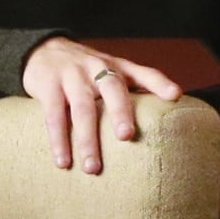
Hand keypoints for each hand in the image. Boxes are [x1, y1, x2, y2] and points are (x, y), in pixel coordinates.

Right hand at [20, 37, 181, 175]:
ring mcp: (72, 77)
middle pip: (112, 90)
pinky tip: (63, 161)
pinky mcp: (48, 86)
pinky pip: (54, 116)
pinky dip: (58, 140)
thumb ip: (136, 88)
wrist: (44, 50)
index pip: (144, 73)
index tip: (175, 95)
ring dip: (87, 140)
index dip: (160, 83)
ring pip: (82, 109)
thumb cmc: (88, 69)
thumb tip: (165, 117)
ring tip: (92, 168)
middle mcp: (98, 68)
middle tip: (126, 137)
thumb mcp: (113, 71)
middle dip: (120, 113)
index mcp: (119, 67)